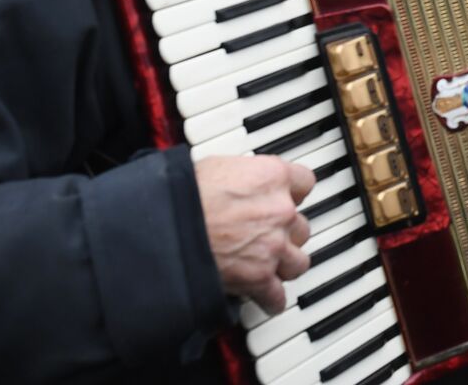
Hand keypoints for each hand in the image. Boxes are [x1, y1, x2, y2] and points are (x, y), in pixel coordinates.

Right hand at [196, 156, 314, 314]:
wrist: (162, 224)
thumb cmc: (181, 193)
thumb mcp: (218, 166)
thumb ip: (244, 176)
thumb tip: (240, 182)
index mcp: (272, 177)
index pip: (305, 183)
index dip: (292, 194)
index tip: (285, 200)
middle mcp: (280, 211)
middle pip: (300, 226)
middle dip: (285, 234)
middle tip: (265, 237)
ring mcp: (273, 246)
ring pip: (298, 262)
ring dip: (283, 265)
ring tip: (267, 267)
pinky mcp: (259, 277)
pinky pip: (278, 296)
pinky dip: (270, 300)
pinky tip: (264, 299)